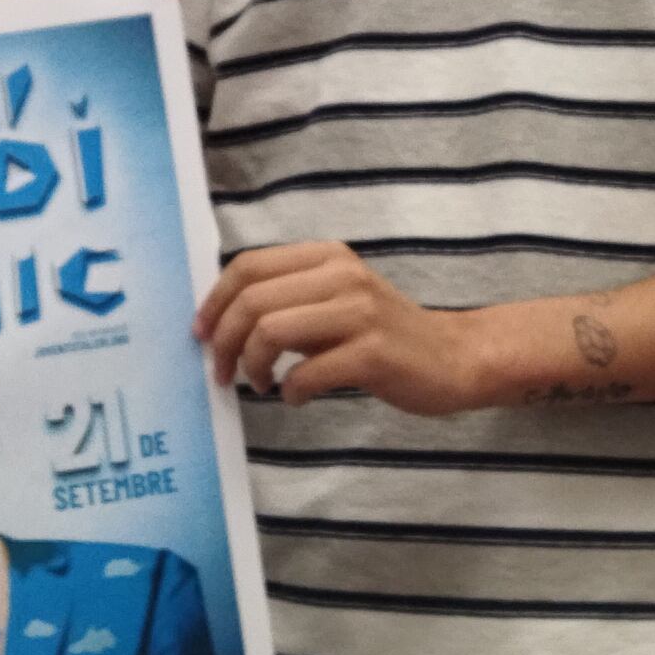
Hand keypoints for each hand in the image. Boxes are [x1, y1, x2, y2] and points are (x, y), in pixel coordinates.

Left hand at [197, 241, 485, 413]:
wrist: (452, 357)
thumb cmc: (382, 334)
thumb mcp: (335, 300)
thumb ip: (287, 299)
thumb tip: (220, 321)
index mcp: (327, 257)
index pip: (248, 265)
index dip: (214, 301)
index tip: (201, 334)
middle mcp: (342, 275)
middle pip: (252, 300)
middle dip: (224, 342)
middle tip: (222, 372)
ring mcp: (360, 312)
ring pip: (271, 331)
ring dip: (252, 367)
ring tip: (261, 385)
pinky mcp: (373, 352)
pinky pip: (306, 373)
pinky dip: (290, 392)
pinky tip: (297, 398)